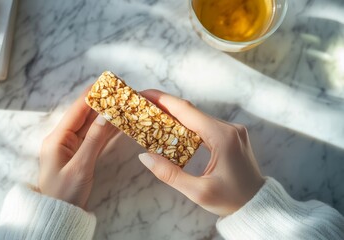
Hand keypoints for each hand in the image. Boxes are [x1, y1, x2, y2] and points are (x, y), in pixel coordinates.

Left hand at [38, 89, 117, 208]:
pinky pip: (94, 138)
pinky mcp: (79, 155)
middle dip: (102, 103)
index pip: (77, 110)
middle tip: (119, 92)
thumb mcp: (80, 167)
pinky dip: (105, 130)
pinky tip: (117, 123)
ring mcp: (71, 147)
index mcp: (58, 138)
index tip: (107, 82)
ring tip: (122, 103)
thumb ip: (94, 140)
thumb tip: (107, 116)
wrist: (57, 215)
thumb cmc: (64, 193)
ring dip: (105, 115)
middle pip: (85, 115)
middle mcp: (63, 139)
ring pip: (91, 126)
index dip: (92, 95)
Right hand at [138, 90, 264, 216]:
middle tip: (141, 104)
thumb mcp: (198, 192)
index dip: (162, 100)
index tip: (143, 94)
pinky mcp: (231, 135)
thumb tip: (144, 156)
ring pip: (197, 116)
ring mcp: (232, 130)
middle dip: (164, 105)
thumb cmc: (231, 200)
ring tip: (151, 114)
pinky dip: (186, 123)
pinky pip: (204, 124)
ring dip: (174, 114)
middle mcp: (229, 128)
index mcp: (222, 137)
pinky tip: (171, 127)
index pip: (186, 110)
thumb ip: (170, 174)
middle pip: (190, 110)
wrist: (259, 205)